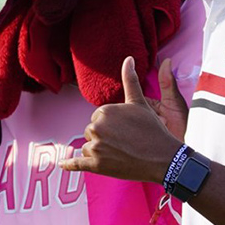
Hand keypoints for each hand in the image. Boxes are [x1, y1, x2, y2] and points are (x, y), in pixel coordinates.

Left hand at [59, 57, 183, 182]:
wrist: (162, 158)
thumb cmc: (153, 130)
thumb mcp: (139, 103)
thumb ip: (130, 80)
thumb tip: (128, 59)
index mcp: (104, 111)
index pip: (97, 118)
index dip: (111, 125)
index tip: (125, 131)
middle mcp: (97, 128)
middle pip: (91, 133)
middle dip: (104, 138)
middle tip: (124, 143)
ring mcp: (95, 147)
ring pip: (88, 148)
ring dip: (99, 152)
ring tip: (119, 154)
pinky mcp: (96, 165)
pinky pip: (77, 164)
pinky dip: (69, 165)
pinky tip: (62, 164)